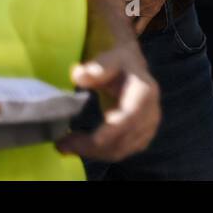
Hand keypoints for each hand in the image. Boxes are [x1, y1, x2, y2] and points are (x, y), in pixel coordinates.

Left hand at [57, 43, 159, 161]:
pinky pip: (119, 152)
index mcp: (145, 92)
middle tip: (62, 143)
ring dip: (92, 152)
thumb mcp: (109, 58)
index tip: (94, 140)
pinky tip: (81, 146)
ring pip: (119, 150)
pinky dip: (99, 153)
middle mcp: (151, 113)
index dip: (113, 130)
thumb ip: (96, 66)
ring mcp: (147, 128)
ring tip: (66, 145)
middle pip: (123, 138)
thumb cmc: (118, 63)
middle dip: (92, 146)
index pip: (131, 116)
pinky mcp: (141, 138)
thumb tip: (79, 76)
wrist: (132, 68)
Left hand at [92, 0, 204, 33]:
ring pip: (120, 20)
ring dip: (105, 21)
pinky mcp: (152, 10)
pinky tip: (109, 32)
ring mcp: (146, 4)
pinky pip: (137, 28)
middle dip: (91, 8)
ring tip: (87, 23)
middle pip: (107, 7)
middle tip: (73, 10)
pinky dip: (124, 31)